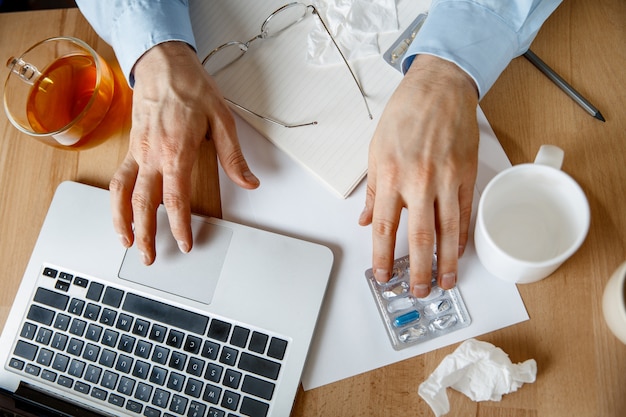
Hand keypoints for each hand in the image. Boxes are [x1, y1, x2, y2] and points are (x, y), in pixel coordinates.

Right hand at [109, 41, 258, 264]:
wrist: (163, 63)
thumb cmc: (191, 87)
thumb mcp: (222, 118)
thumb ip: (233, 155)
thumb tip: (249, 181)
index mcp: (177, 150)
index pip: (176, 198)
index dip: (179, 225)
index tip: (185, 243)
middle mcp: (152, 154)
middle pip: (144, 202)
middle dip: (147, 234)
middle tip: (150, 257)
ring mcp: (138, 151)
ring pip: (122, 192)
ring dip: (122, 221)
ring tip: (127, 242)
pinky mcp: (131, 147)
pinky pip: (118, 178)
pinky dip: (116, 200)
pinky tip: (120, 213)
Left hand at [359, 54, 478, 296]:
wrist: (439, 88)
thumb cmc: (405, 115)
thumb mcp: (376, 151)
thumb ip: (374, 190)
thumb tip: (368, 220)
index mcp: (390, 176)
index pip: (385, 228)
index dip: (384, 257)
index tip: (384, 276)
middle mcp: (418, 181)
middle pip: (420, 237)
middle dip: (418, 270)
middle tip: (418, 291)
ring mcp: (446, 179)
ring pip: (448, 232)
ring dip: (446, 262)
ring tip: (444, 283)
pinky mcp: (466, 175)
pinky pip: (465, 213)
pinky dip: (462, 237)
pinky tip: (459, 252)